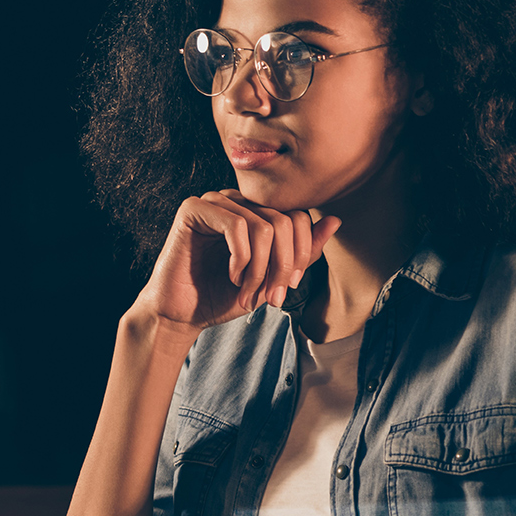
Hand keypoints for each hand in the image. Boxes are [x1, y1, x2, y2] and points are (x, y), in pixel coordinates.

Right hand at [132, 191, 339, 335]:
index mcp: (255, 212)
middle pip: (285, 221)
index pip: (298, 218)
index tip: (287, 289)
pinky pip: (237, 226)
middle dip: (283, 266)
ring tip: (248, 294)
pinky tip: (231, 277)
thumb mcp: (272, 277)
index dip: (301, 255)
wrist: (180, 314)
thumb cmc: (222, 296)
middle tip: (271, 299)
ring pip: (264, 226)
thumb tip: (335, 220)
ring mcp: (215, 201)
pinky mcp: (194, 209)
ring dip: (261, 270)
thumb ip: (302, 251)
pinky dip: (241, 260)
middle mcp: (237, 200)